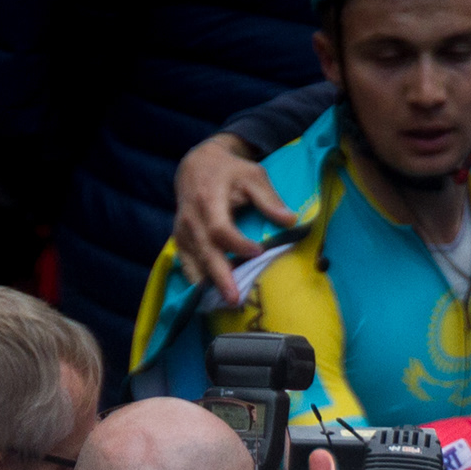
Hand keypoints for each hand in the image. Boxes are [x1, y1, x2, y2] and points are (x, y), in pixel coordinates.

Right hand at [173, 132, 292, 298]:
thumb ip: (269, 199)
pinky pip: (186, 264)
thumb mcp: (253, 175)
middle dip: (219, 277)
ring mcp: (182, 232)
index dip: (237, 243)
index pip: (220, 228)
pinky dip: (198, 280)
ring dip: (209, 283)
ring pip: (194, 262)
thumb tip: (291, 220)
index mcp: (209, 200)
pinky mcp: (179, 241)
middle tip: (233, 299)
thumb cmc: (230, 171)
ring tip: (225, 304)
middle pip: (205, 251)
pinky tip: (211, 295)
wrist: (196, 165)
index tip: (258, 252)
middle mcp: (191, 219)